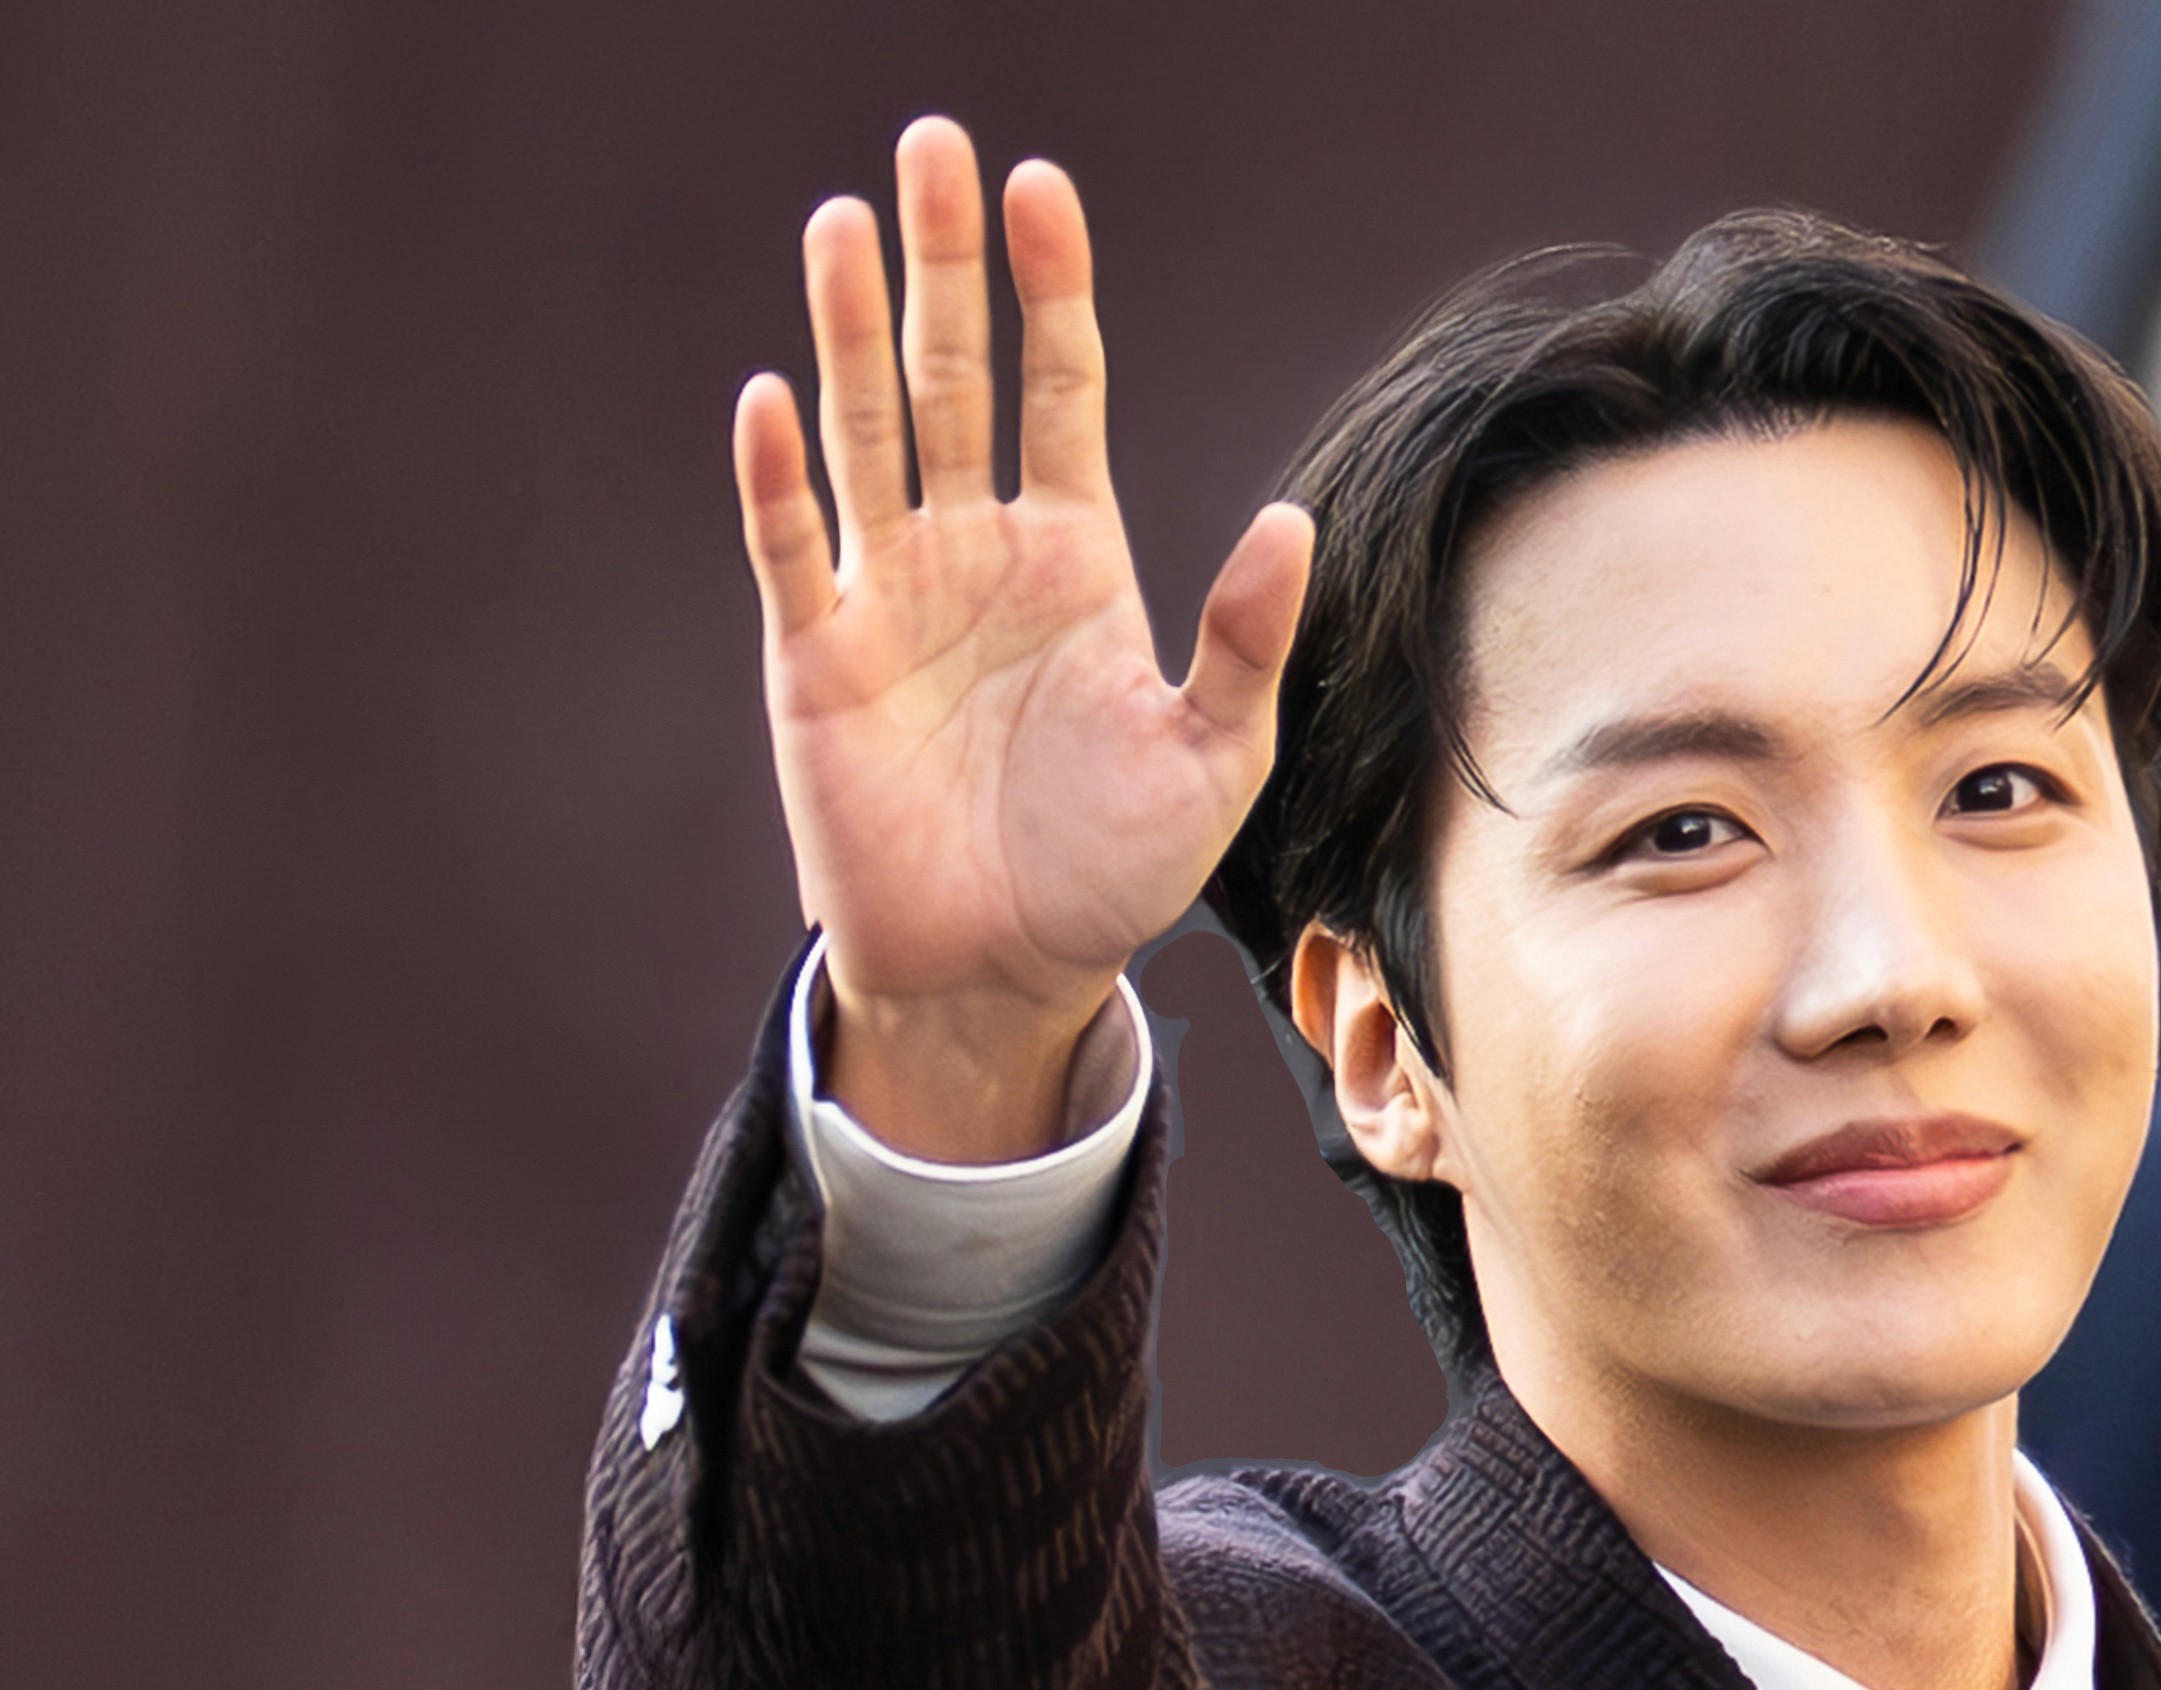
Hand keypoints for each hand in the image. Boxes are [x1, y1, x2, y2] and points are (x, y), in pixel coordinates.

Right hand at [734, 117, 1312, 1160]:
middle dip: (940, 266)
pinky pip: (794, 551)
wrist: (1006, 976)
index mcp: (1070, 555)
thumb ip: (1245, 644)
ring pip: (866, 435)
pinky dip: (780, 479)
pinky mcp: (820, 661)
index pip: (1058, 386)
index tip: (1040, 186)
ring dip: (852, 334)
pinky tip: (774, 398)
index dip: (1048, 288)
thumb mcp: (1213, 763)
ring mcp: (889, 598)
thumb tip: (1292, 523)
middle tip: (932, 148)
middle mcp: (972, 552)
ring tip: (846, 223)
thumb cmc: (1112, 875)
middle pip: (949, 378)